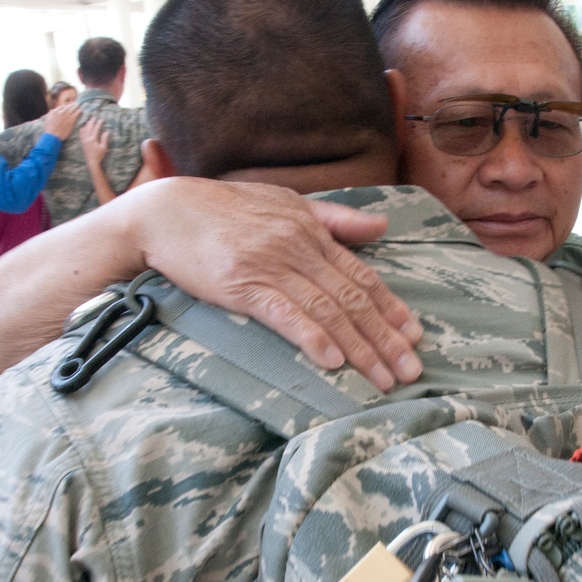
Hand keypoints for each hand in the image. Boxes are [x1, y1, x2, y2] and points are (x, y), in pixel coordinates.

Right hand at [44, 101, 80, 140]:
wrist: (53, 135)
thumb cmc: (49, 129)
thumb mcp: (47, 119)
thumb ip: (51, 114)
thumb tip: (52, 110)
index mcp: (55, 111)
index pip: (62, 107)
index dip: (66, 107)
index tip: (68, 108)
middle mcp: (61, 112)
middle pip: (68, 106)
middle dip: (72, 105)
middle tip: (76, 104)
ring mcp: (67, 115)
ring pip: (73, 108)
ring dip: (76, 107)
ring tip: (79, 106)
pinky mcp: (72, 120)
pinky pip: (77, 113)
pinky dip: (79, 111)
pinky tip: (81, 111)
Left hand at [79, 116, 108, 171]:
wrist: (91, 161)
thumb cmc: (99, 155)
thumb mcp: (103, 147)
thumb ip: (104, 139)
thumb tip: (106, 132)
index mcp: (93, 139)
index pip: (96, 129)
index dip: (99, 123)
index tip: (101, 120)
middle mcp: (87, 138)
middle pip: (89, 128)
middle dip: (92, 122)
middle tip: (94, 117)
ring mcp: (84, 140)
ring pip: (85, 130)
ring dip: (87, 125)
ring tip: (89, 121)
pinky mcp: (82, 143)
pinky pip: (81, 135)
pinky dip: (82, 130)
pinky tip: (83, 127)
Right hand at [123, 178, 423, 391]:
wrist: (166, 212)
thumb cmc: (224, 209)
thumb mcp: (286, 203)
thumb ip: (334, 219)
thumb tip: (381, 227)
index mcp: (311, 231)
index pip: (362, 275)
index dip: (391, 308)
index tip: (415, 335)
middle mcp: (298, 248)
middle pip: (352, 299)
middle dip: (385, 338)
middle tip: (411, 371)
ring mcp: (271, 266)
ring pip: (327, 311)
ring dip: (359, 348)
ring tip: (381, 378)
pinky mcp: (241, 285)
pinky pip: (285, 314)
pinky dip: (312, 337)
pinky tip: (332, 362)